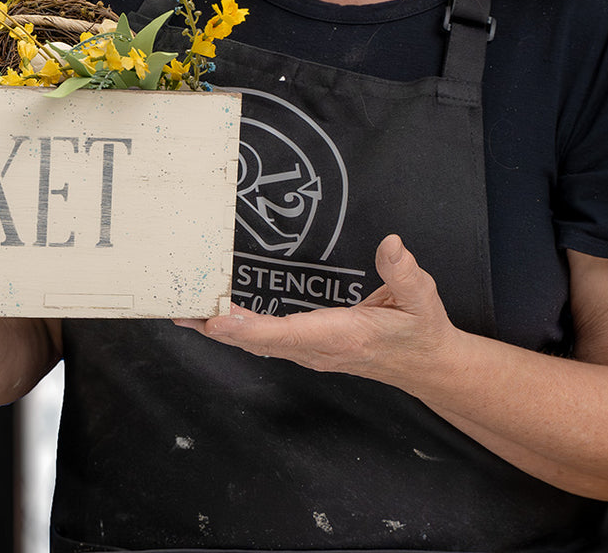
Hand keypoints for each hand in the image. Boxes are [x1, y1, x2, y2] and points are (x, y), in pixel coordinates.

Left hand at [175, 234, 458, 383]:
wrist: (426, 363)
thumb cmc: (421, 329)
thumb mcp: (422, 298)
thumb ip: (404, 273)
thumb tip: (391, 244)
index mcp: (341, 336)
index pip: (285, 333)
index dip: (248, 329)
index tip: (216, 321)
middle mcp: (318, 348)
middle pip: (258, 341)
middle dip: (219, 328)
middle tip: (181, 310)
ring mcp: (310, 351)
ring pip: (257, 343)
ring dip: (222, 330)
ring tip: (186, 312)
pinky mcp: (307, 347)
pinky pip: (265, 340)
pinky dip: (237, 330)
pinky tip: (217, 318)